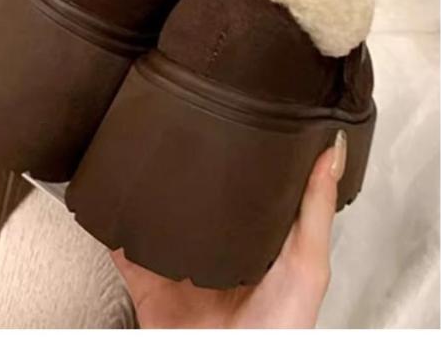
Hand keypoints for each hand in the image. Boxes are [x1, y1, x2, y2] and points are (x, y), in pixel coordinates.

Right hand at [111, 132, 346, 327]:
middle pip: (191, 202)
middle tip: (171, 132)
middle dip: (180, 173)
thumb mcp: (306, 265)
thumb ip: (314, 210)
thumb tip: (333, 152)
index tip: (226, 119)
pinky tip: (107, 205)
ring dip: (142, 196)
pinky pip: (123, 252)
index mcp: (250, 239)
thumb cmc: (279, 329)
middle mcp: (212, 248)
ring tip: (134, 160)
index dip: (235, 157)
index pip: (240, 189)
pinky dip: (111, 231)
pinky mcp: (149, 284)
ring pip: (154, 220)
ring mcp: (178, 265)